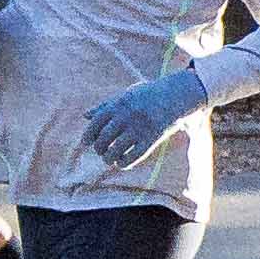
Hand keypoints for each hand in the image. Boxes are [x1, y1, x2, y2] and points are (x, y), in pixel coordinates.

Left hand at [69, 63, 212, 175]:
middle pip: (104, 139)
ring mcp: (139, 129)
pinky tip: (121, 162)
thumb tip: (85, 116)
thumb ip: (105, 106)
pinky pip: (132, 156)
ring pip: (115, 150)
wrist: (174, 96)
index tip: (86, 143)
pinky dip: (123, 163)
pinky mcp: (150, 140)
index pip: (96, 123)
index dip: (88, 135)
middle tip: (100, 151)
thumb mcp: (125, 96)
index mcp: (119, 105)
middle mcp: (127, 117)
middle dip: (98, 148)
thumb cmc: (146, 95)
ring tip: (109, 159)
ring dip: (108, 158)